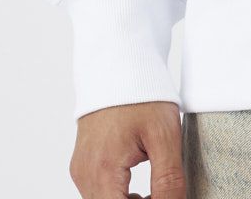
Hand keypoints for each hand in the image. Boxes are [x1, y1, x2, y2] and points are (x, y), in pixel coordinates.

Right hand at [69, 101, 184, 198]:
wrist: (120, 65)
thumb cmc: (142, 95)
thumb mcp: (164, 136)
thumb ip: (168, 179)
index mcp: (103, 170)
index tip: (166, 198)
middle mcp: (85, 175)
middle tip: (164, 195)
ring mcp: (82, 169)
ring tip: (155, 194)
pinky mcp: (83, 164)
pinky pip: (98, 192)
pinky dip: (118, 197)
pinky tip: (140, 190)